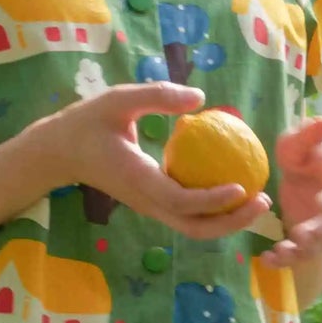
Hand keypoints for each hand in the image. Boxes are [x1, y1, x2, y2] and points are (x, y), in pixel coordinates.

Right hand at [32, 83, 274, 241]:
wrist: (59, 152)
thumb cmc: (87, 122)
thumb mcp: (118, 98)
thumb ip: (157, 95)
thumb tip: (201, 97)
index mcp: (136, 179)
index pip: (178, 200)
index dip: (212, 200)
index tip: (240, 187)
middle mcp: (145, 201)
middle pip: (193, 227)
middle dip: (231, 222)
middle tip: (262, 201)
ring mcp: (149, 206)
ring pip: (192, 227)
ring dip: (227, 220)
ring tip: (257, 199)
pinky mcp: (153, 203)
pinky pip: (187, 214)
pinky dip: (215, 210)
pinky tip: (236, 187)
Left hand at [270, 117, 321, 268]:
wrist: (299, 182)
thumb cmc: (301, 158)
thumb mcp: (297, 144)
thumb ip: (307, 136)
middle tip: (303, 234)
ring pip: (321, 242)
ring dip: (304, 249)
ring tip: (283, 250)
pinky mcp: (313, 242)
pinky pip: (302, 254)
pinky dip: (287, 259)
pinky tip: (268, 259)